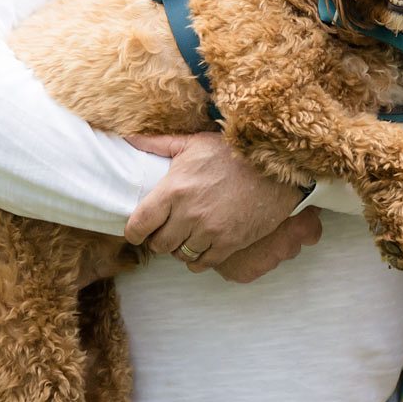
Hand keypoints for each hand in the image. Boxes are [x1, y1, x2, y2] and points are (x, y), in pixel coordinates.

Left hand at [125, 132, 307, 278]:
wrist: (277, 165)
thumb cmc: (233, 152)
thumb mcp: (193, 143)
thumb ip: (157, 144)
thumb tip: (126, 138)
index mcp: (174, 189)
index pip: (138, 225)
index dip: (134, 232)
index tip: (139, 230)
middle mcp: (189, 214)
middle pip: (158, 244)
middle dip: (159, 239)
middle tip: (167, 230)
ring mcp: (211, 230)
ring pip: (180, 255)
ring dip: (180, 248)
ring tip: (187, 236)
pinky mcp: (231, 242)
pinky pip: (203, 263)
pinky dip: (199, 259)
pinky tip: (203, 247)